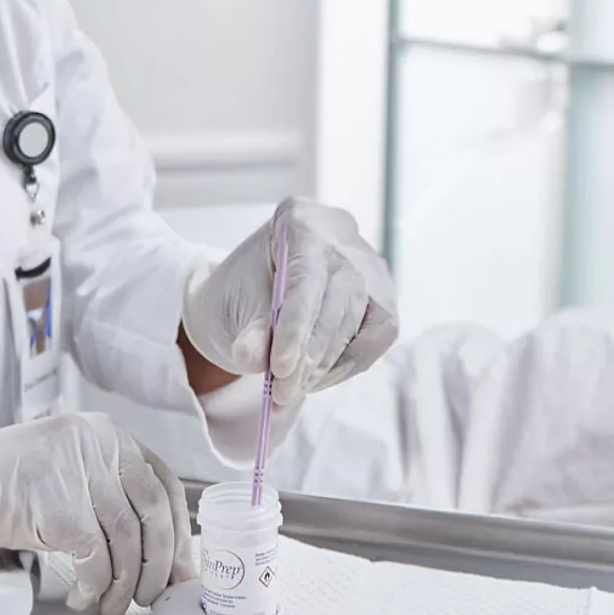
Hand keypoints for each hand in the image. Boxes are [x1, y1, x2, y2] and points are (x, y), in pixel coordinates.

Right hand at [0, 413, 191, 614]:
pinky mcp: (52, 502)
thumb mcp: (67, 474)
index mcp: (106, 435)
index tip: (180, 570)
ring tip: (110, 606)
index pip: (164, 484)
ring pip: (125, 540)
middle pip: (153, 511)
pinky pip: (92, 556)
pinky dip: (93, 586)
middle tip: (150, 597)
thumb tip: (160, 553)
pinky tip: (81, 597)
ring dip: (123, 585)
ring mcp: (73, 469)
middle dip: (159, 564)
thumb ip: (107, 495)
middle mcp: (96, 442)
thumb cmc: (5, 484)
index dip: (179, 533)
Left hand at [180, 197, 399, 406]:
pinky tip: (319, 379)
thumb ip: (248, 330)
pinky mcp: (383, 295)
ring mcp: (369, 264)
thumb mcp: (230, 306)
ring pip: (357, 321)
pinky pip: (376, 336)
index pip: (306, 279)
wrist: (255, 293)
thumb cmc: (242, 291)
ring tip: (291, 391)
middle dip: (308, 356)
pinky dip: (347, 364)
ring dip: (324, 366)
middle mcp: (341, 235)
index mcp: (299, 220)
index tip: (278, 369)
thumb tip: (253, 358)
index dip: (294, 327)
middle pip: (336, 302)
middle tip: (281, 394)